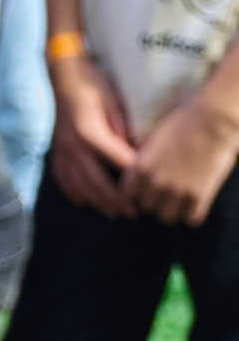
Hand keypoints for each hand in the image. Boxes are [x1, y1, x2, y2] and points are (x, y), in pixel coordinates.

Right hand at [48, 56, 137, 217]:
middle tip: (133, 213)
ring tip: (114, 213)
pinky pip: (62, 178)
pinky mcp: (56, 150)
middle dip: (115, 200)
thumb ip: (124, 129)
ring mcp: (62, 150)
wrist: (64, 76)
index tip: (149, 190)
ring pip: (78, 185)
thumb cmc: (94, 85)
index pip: (117, 162)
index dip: (134, 178)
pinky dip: (73, 192)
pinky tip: (84, 202)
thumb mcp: (115, 102)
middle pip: (95, 181)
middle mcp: (73, 146)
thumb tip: (138, 153)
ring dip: (96, 202)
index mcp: (90, 133)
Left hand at [123, 88, 238, 225]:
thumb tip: (131, 156)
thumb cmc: (183, 123)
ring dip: (173, 210)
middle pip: (147, 207)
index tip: (145, 188)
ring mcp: (178, 191)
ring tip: (181, 200)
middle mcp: (155, 182)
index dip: (137, 192)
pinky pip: (192, 219)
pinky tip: (197, 203)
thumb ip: (141, 151)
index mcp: (141, 167)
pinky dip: (194, 213)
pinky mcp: (200, 195)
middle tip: (167, 193)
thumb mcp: (153, 135)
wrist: (213, 121)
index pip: (127, 194)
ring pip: (167, 217)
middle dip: (155, 201)